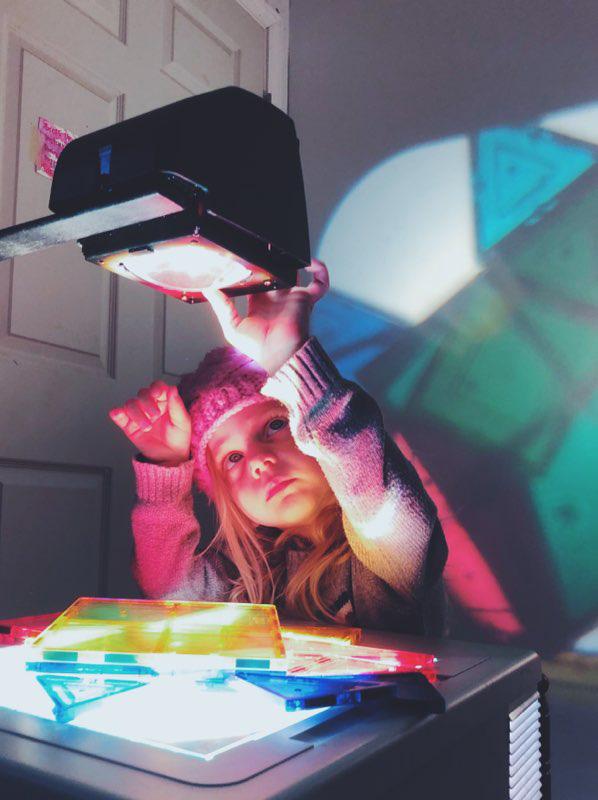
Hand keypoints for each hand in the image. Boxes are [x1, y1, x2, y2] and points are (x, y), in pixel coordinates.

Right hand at [109, 382, 190, 465]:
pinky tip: (117, 413)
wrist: (170, 457)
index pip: (157, 387)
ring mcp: (139, 415)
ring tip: (146, 426)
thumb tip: (172, 388)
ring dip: (137, 413)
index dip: (155, 388)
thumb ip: (176, 405)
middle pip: (142, 394)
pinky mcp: (129, 426)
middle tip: (155, 415)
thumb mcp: (182, 421)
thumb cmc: (178, 438)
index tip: (157, 394)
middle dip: (147, 403)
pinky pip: (120, 417)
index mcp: (164, 401)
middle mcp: (150, 405)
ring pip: (131, 404)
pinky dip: (117, 413)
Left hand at [203, 259, 329, 374]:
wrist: (278, 354)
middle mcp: (277, 298)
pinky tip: (309, 262)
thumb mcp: (232, 325)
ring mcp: (293, 297)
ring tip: (283, 248)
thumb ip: (221, 305)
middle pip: (275, 272)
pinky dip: (320, 271)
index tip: (242, 259)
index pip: (256, 280)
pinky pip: (320, 283)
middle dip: (271, 260)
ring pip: (296, 272)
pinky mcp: (306, 299)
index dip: (251, 269)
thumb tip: (207, 288)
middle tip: (262, 247)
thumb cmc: (257, 348)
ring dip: (292, 261)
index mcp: (260, 303)